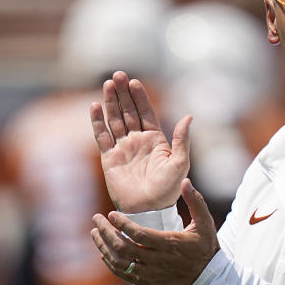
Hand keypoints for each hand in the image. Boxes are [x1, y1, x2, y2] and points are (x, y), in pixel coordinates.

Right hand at [90, 71, 191, 212]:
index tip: (134, 82)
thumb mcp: (180, 162)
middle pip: (128, 111)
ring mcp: (122, 148)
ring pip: (114, 119)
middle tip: (117, 75)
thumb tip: (189, 116)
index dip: (140, 97)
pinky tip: (95, 106)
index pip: (146, 112)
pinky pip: (102, 136)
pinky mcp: (109, 158)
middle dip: (123, 93)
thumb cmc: (168, 190)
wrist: (149, 209)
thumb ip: (182, 139)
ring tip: (107, 84)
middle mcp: (137, 140)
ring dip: (111, 102)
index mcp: (155, 139)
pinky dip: (97, 121)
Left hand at [90, 179, 220, 284]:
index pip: (138, 234)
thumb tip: (185, 181)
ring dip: (104, 247)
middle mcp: (158, 260)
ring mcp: (152, 274)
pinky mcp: (149, 283)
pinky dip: (111, 263)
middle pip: (123, 247)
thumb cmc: (206, 248)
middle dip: (106, 232)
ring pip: (120, 262)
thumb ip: (195, 201)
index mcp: (170, 244)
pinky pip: (124, 274)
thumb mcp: (205, 222)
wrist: (209, 279)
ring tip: (95, 233)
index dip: (122, 224)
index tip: (111, 214)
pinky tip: (104, 252)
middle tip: (96, 219)